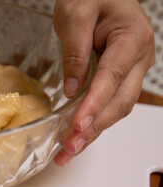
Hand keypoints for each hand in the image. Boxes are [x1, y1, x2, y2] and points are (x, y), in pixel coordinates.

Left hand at [53, 0, 154, 165]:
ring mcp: (130, 71)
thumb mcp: (75, 14)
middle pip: (119, 101)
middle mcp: (137, 59)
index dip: (95, 104)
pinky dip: (93, 121)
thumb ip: (74, 51)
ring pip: (116, 108)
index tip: (78, 124)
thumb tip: (71, 89)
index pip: (112, 78)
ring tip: (69, 151)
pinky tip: (78, 136)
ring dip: (93, 131)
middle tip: (71, 148)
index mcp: (131, 39)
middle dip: (95, 127)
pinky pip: (108, 103)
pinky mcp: (118, 78)